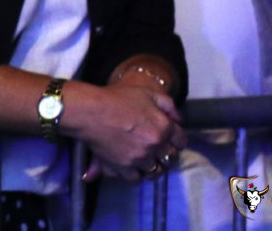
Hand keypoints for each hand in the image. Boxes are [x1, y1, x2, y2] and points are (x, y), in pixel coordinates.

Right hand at [69, 82, 185, 182]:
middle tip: (157, 152)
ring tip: (144, 162)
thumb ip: (167, 104)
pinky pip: (136, 179)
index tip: (170, 141)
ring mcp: (140, 158)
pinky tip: (131, 168)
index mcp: (164, 126)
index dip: (177, 141)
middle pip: (170, 158)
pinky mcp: (125, 167)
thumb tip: (177, 119)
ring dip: (152, 167)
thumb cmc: (116, 98)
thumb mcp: (146, 93)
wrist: (90, 111)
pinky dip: (135, 174)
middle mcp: (155, 145)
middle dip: (165, 155)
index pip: (181, 141)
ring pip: (155, 171)